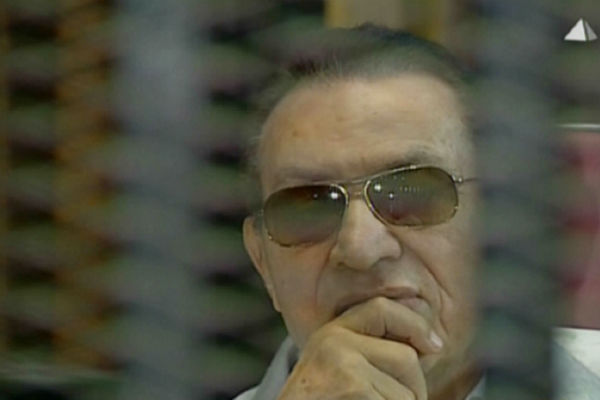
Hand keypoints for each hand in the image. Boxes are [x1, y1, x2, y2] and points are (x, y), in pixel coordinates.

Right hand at [277, 296, 442, 399]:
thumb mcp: (338, 371)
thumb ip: (370, 353)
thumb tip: (431, 345)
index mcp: (330, 333)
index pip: (382, 309)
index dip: (414, 324)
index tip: (435, 345)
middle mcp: (333, 340)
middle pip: (406, 357)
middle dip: (415, 388)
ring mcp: (342, 363)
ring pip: (408, 391)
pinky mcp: (352, 385)